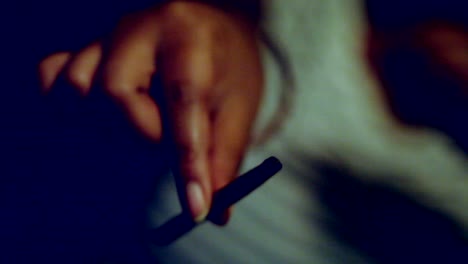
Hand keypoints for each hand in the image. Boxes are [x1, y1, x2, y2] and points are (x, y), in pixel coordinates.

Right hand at [38, 1, 263, 222]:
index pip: (183, 101)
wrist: (210, 28)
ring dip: (107, 122)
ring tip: (139, 122)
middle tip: (166, 139)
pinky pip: (53, 73)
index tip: (195, 205)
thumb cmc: (228, 66)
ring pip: (77, 86)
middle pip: (114, 93)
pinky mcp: (88, 46)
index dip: (187, 160)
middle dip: (143, 134)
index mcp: (190, 37)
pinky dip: (69, 101)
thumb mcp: (239, 107)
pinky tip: (99, 112)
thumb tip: (214, 212)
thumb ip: (224, 157)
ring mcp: (108, 34)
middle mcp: (141, 27)